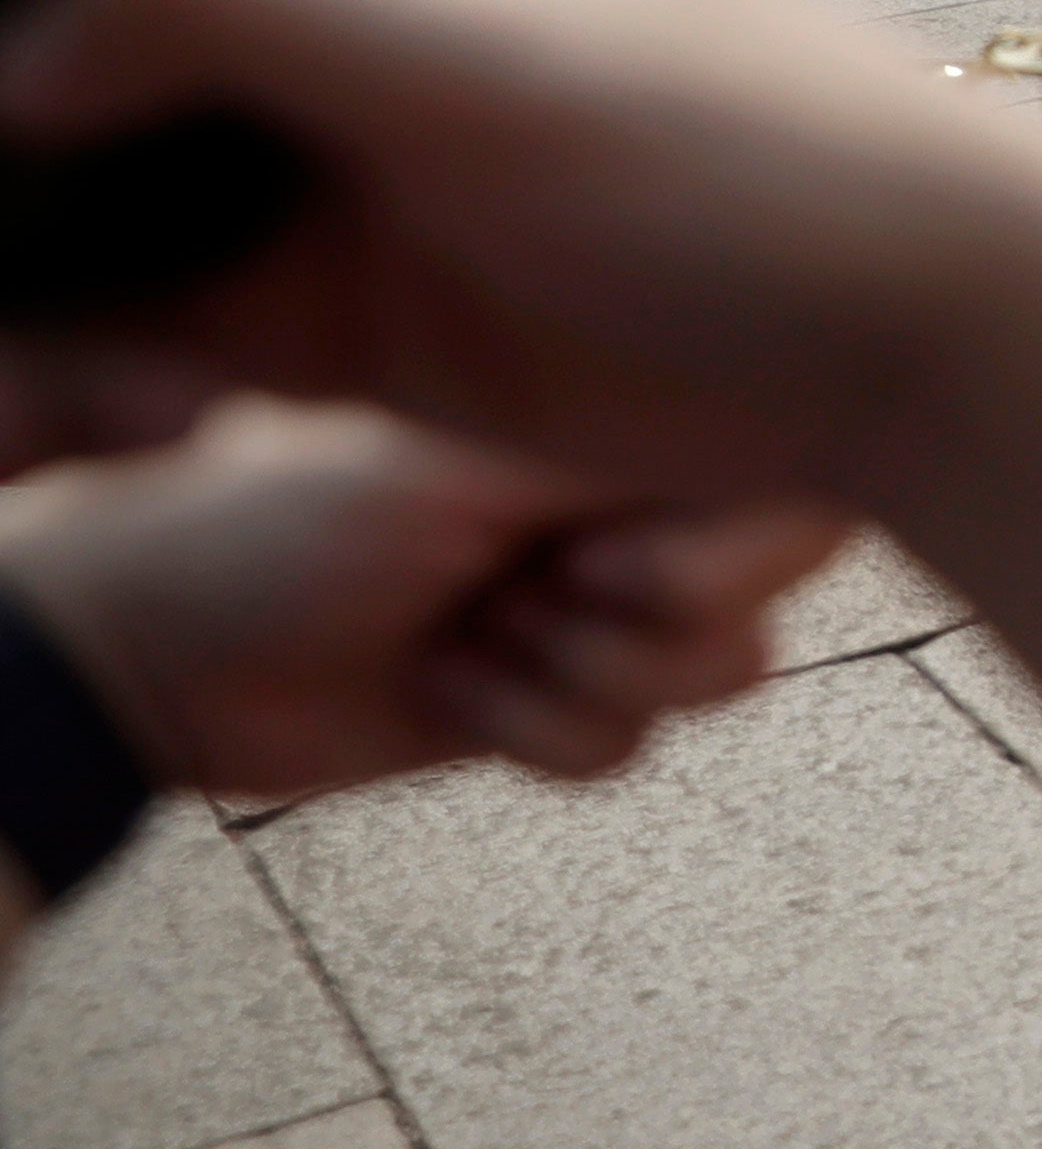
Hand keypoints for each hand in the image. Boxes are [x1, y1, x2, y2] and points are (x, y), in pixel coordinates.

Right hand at [0, 0, 1041, 741]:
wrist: (904, 342)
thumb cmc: (758, 148)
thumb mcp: (498, 44)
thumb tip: (16, 32)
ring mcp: (285, 135)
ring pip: (36, 135)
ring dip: (4, 200)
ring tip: (46, 306)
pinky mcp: (292, 294)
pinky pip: (103, 300)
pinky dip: (57, 338)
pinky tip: (86, 391)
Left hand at [0, 398, 838, 803]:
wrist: (144, 653)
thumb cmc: (274, 526)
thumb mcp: (467, 472)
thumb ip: (632, 459)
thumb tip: (790, 439)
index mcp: (618, 401)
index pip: (786, 460)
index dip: (743, 540)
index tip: (616, 559)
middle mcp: (627, 490)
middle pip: (770, 581)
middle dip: (656, 622)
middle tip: (536, 593)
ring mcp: (595, 594)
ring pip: (718, 675)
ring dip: (583, 681)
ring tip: (473, 636)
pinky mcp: (554, 691)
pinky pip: (630, 747)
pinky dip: (534, 732)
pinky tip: (445, 685)